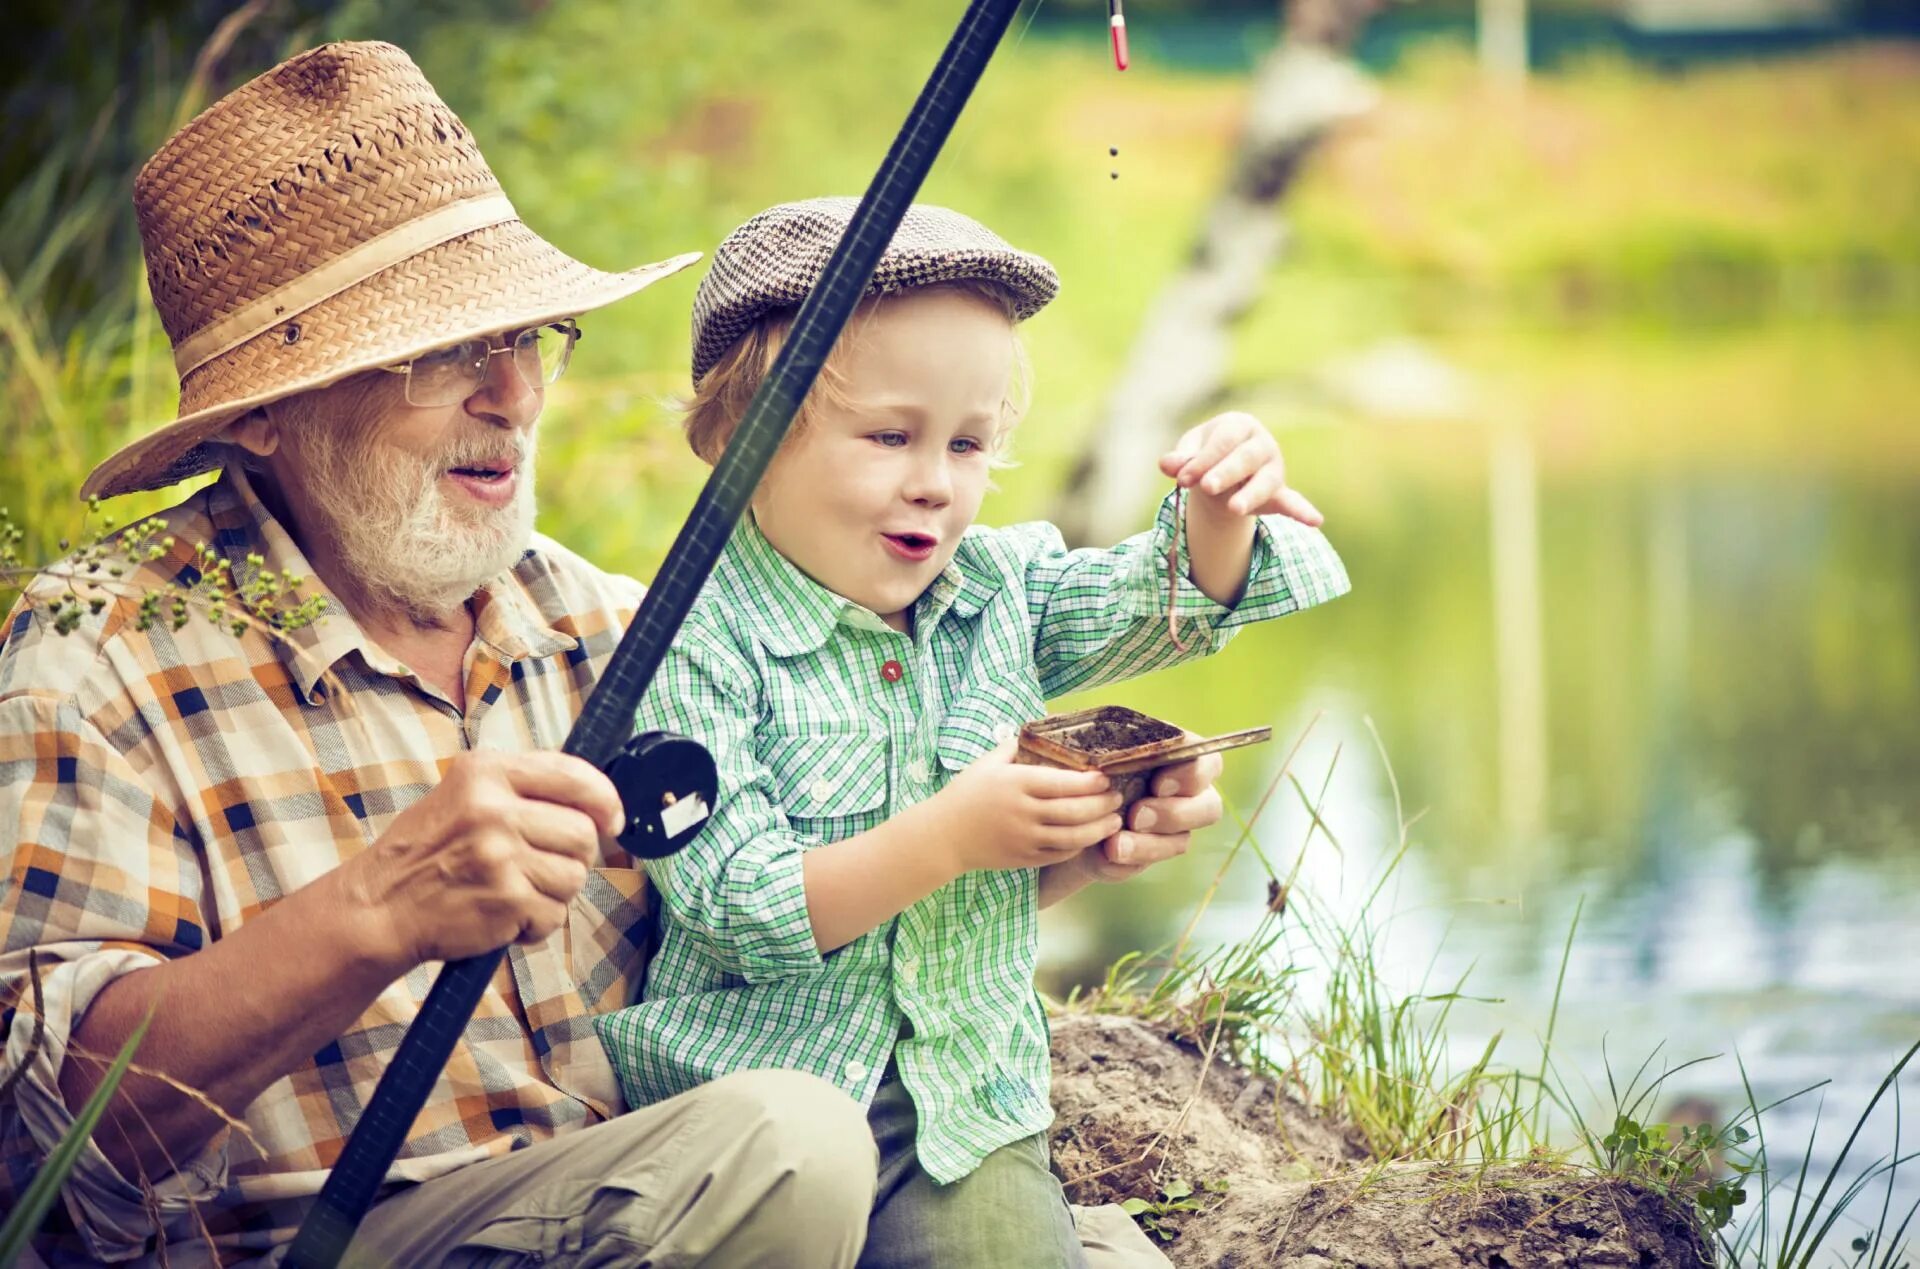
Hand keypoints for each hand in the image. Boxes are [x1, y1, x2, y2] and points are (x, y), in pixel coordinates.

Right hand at [339, 750, 624, 967]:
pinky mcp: (506, 900)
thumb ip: (523, 790)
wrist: (378, 908)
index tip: (612, 821)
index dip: (605, 801)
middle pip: (584, 832)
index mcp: (486, 771)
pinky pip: (555, 915)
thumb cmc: (426, 853)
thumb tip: (597, 802)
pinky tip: (504, 916)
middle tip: (543, 867)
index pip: (575, 776)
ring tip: (515, 891)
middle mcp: (493, 808)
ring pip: (575, 876)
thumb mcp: (464, 795)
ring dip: (554, 893)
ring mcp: (501, 855)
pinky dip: (536, 924)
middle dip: (575, 856)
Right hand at [932, 740, 1124, 873]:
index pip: (1063, 783)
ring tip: (1114, 822)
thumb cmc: (966, 794)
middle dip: (1103, 806)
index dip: (1091, 782)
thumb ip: (1015, 746)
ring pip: (1072, 837)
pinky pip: (1060, 854)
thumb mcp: (987, 763)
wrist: (943, 836)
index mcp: (1016, 783)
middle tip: (1117, 798)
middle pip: (1075, 811)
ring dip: (1099, 830)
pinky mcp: (1024, 859)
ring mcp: (1025, 838)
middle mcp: (1023, 812)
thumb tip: (1041, 730)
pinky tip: (1089, 837)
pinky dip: (1079, 847)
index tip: (1106, 777)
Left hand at [1083, 750, 1224, 882]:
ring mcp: (1176, 825)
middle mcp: (1188, 792)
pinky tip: (1109, 853)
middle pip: (1209, 807)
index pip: (1208, 763)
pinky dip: (1133, 856)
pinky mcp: (1158, 850)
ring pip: (1183, 839)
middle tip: (1137, 817)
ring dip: (1151, 843)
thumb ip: (1113, 753)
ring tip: (1116, 844)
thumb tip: (1109, 764)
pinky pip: (1156, 860)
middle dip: (1174, 814)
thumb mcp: (1099, 754)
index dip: (1192, 775)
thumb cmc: (1094, 766)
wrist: (1072, 804)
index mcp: (1180, 756)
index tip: (1158, 785)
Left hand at [1159, 411, 1321, 525]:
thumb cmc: (1205, 455)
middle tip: (1206, 487)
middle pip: (1246, 457)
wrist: (1222, 471)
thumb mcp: (1190, 453)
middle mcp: (1261, 443)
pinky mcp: (1279, 493)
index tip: (1181, 479)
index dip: (1202, 460)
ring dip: (1250, 495)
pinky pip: (1293, 502)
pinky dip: (1303, 511)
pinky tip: (1315, 521)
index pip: (1223, 441)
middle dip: (1226, 472)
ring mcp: (1273, 468)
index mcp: (1239, 425)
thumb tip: (1165, 464)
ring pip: (1266, 481)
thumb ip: (1181, 459)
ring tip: (1234, 509)